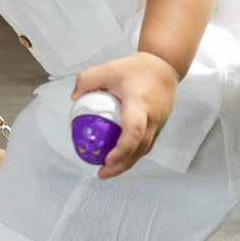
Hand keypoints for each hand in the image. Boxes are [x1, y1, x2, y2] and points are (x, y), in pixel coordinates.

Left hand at [71, 51, 178, 179]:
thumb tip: (74, 98)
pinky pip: (146, 145)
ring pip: (144, 150)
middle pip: (139, 148)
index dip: (122, 148)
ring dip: (127, 163)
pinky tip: (119, 159)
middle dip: (121, 164)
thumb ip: (86, 80)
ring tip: (107, 171)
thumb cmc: (136, 68)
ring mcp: (158, 124)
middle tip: (102, 173)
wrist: (165, 67)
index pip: (134, 130)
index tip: (108, 159)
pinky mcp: (159, 127)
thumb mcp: (107, 68)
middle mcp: (152, 117)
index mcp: (140, 103)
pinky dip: (132, 154)